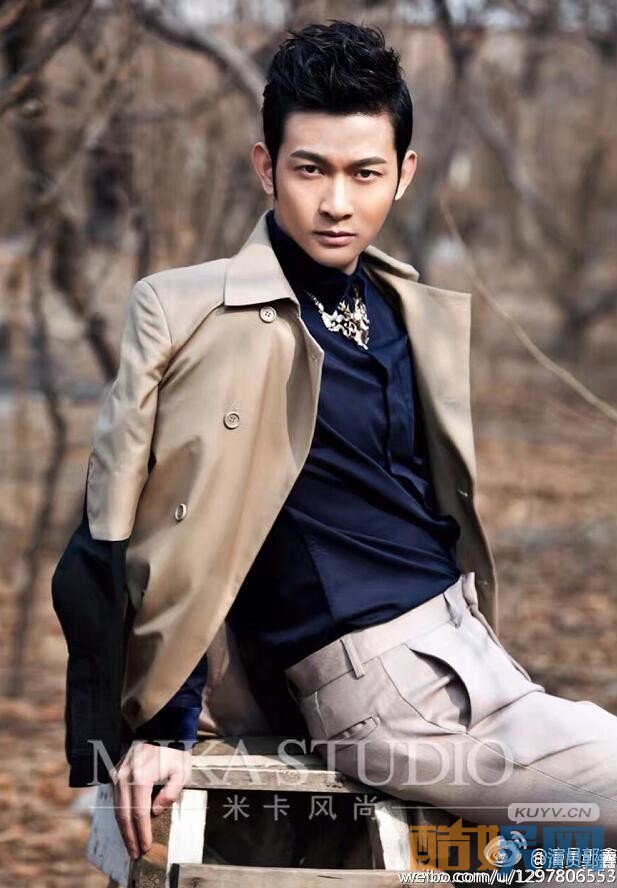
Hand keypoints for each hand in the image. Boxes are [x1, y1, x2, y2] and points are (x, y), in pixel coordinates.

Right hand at [112, 740, 192, 858]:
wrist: (162, 726)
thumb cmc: (175, 749)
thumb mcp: (181, 772)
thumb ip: (170, 794)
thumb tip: (154, 812)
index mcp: (141, 777)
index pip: (140, 813)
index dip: (142, 833)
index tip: (146, 847)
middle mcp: (124, 777)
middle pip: (124, 814)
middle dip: (130, 836)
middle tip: (135, 853)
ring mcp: (117, 773)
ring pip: (117, 808)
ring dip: (123, 828)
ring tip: (130, 844)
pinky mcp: (115, 772)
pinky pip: (115, 798)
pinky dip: (120, 814)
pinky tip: (126, 825)